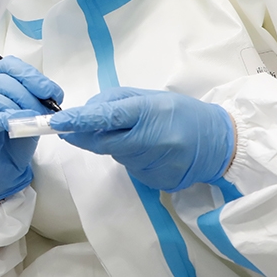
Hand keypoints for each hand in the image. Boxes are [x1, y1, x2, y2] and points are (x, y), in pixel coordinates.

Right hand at [0, 56, 63, 204]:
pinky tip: (18, 126)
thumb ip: (35, 102)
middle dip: (28, 93)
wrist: (1, 175)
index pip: (8, 66)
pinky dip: (6, 120)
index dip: (31, 75)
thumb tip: (51, 94)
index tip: (51, 91)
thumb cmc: (12, 145)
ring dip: (17, 106)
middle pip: (1, 79)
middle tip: (44, 110)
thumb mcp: (30, 117)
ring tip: (32, 120)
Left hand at [50, 88, 234, 190]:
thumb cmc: (181, 112)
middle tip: (70, 129)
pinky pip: (130, 168)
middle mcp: (152, 139)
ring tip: (137, 134)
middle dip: (82, 136)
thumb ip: (115, 102)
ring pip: (115, 155)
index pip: (107, 116)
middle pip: (103, 142)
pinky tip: (149, 150)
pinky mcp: (158, 181)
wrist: (219, 142)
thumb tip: (83, 113)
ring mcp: (156, 163)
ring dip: (114, 145)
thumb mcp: (150, 96)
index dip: (79, 120)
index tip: (56, 122)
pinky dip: (130, 158)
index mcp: (149, 112)